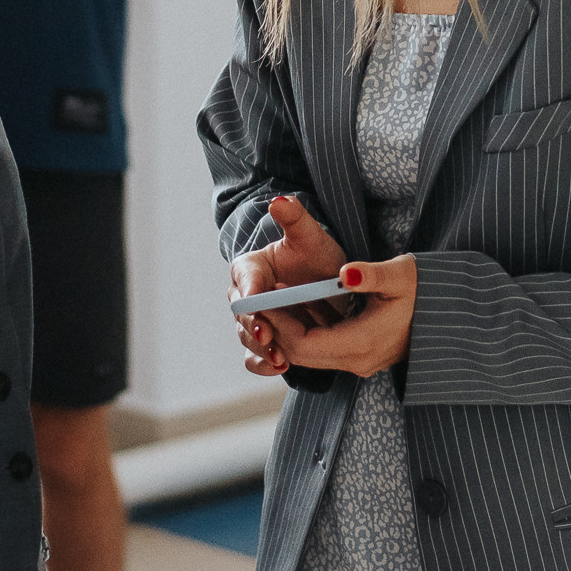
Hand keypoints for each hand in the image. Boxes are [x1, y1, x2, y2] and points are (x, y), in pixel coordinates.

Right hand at [229, 195, 346, 377]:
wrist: (328, 285)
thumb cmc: (316, 256)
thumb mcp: (310, 236)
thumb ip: (295, 219)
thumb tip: (279, 201)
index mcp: (250, 268)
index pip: (245, 281)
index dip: (251, 293)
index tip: (260, 302)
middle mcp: (245, 296)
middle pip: (242, 314)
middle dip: (255, 326)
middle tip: (269, 335)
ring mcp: (253, 321)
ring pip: (248, 338)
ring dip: (262, 349)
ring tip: (281, 358)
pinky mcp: (263, 343)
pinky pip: (255, 357)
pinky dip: (264, 364)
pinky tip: (280, 368)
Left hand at [273, 255, 417, 377]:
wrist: (448, 313)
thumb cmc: (425, 290)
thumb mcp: (401, 275)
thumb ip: (372, 275)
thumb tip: (346, 273)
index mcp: (364, 343)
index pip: (305, 344)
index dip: (280, 322)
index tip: (268, 294)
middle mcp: (358, 360)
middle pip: (301, 353)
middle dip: (279, 326)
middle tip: (264, 295)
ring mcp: (359, 362)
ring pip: (309, 353)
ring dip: (291, 327)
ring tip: (279, 294)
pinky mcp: (359, 357)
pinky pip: (322, 349)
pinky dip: (307, 328)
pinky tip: (302, 301)